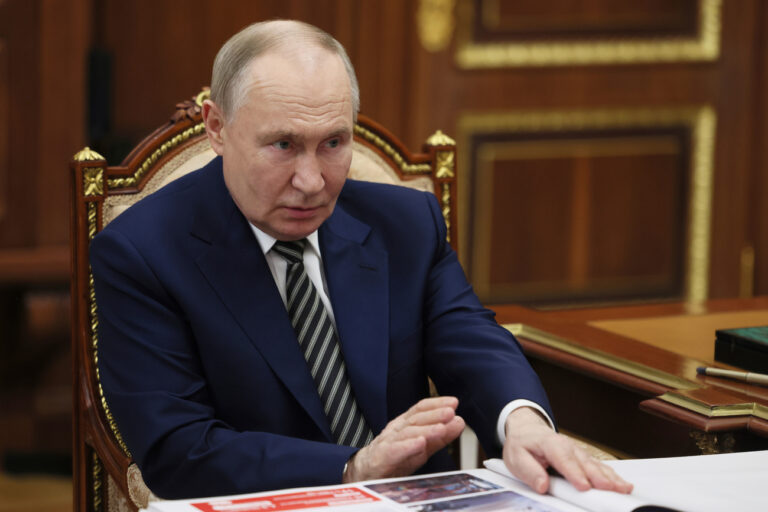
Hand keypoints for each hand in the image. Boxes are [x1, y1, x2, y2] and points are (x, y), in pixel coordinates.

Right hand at [343, 396, 464, 481]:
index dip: (436, 404)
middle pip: (415, 419)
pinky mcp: (382, 458)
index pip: (420, 409)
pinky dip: (408, 446)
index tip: (453, 402)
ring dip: (426, 430)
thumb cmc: (395, 457)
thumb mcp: (421, 447)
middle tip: (450, 412)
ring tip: (441, 428)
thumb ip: (440, 436)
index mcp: (405, 424)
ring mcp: (388, 442)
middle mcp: (396, 429)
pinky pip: (395, 450)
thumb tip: (459, 421)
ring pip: (407, 433)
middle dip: (434, 415)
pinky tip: (420, 444)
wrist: (365, 473)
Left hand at [502, 407, 632, 494]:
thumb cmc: (523, 445)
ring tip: (623, 488)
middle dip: (598, 476)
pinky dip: (611, 475)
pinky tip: (622, 483)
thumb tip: (542, 485)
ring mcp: (577, 452)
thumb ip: (529, 472)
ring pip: (596, 465)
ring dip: (610, 476)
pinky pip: (599, 466)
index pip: (564, 459)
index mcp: (550, 444)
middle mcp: (568, 447)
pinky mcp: (583, 459)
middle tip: (610, 489)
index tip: (584, 486)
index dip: (575, 473)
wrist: (527, 430)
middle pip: (585, 463)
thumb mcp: (516, 458)